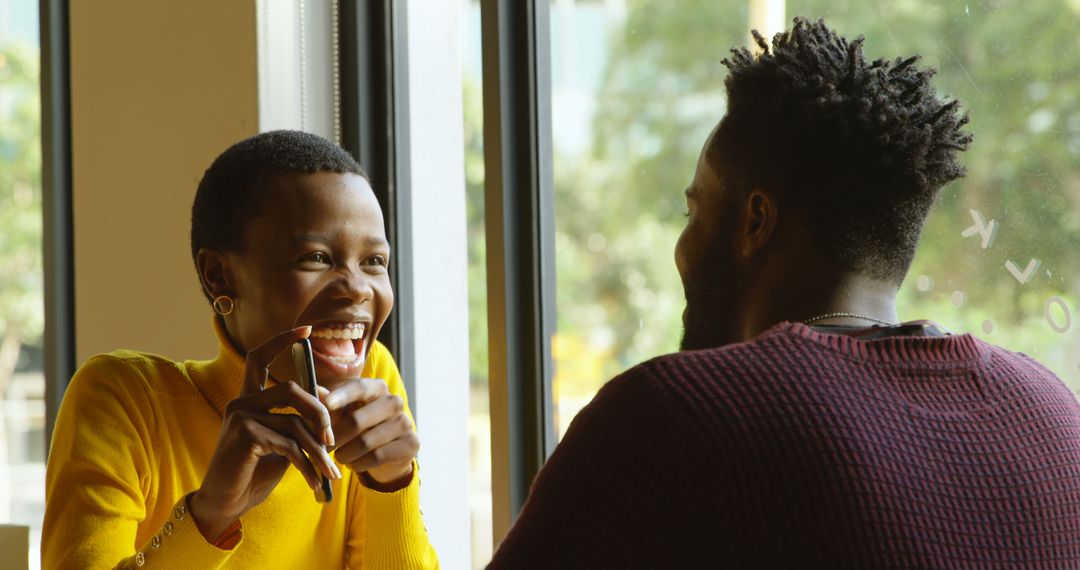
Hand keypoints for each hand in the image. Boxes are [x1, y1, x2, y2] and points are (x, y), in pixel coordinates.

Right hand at [189, 326, 341, 539]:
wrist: (226, 504)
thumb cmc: (253, 474)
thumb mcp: (281, 444)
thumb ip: (296, 422)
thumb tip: (326, 403)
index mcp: (248, 400)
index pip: (260, 358)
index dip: (282, 340)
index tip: (307, 329)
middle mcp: (240, 403)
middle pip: (291, 389)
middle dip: (319, 413)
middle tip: (332, 440)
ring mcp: (239, 417)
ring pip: (294, 421)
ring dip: (318, 449)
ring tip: (330, 471)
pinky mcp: (243, 435)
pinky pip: (288, 444)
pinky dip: (307, 464)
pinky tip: (314, 481)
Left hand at [323, 378, 418, 487]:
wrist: (388, 452)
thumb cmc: (360, 427)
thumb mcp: (344, 414)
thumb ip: (331, 404)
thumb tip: (317, 390)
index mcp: (377, 388)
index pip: (359, 388)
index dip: (342, 396)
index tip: (326, 405)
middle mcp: (394, 402)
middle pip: (356, 421)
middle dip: (335, 438)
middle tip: (322, 448)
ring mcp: (405, 422)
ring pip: (365, 443)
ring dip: (345, 454)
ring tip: (339, 456)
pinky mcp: (410, 443)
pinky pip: (376, 457)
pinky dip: (359, 463)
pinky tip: (355, 463)